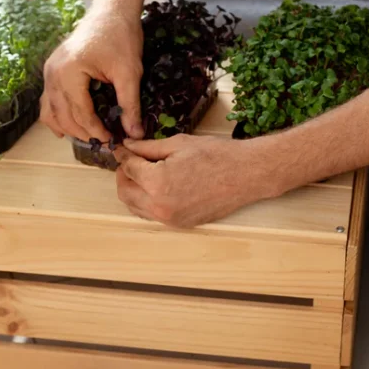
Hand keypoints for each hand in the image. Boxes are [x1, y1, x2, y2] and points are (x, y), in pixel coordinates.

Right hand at [42, 5, 143, 141]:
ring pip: (51, 112)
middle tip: (105, 143)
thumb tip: (135, 134)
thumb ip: (130, 105)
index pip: (80, 114)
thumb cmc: (121, 37)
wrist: (111, 11)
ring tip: (91, 137)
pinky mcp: (52, 70)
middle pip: (63, 116)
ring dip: (68, 128)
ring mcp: (49, 71)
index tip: (114, 142)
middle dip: (83, 133)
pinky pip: (48, 100)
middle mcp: (52, 73)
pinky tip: (69, 128)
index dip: (97, 132)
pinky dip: (57, 116)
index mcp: (69, 72)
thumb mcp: (129, 72)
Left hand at [114, 135, 269, 227]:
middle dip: (124, 175)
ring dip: (132, 190)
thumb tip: (128, 147)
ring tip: (142, 173)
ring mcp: (170, 218)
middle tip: (130, 161)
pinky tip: (155, 187)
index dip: (123, 156)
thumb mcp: (178, 144)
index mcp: (157, 182)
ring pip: (135, 207)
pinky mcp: (180, 224)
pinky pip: (151, 215)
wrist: (246, 174)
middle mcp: (160, 205)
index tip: (122, 149)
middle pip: (125, 192)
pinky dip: (146, 202)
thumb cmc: (217, 155)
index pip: (128, 168)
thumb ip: (148, 148)